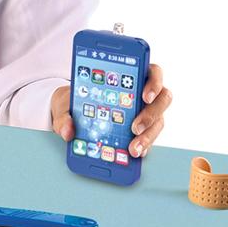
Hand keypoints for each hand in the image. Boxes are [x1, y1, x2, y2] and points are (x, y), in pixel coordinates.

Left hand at [51, 63, 171, 157]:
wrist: (71, 110)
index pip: (153, 72)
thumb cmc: (75, 97)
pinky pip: (149, 137)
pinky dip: (143, 146)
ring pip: (158, 121)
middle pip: (163, 99)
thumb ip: (64, 115)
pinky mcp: (143, 129)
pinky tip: (134, 154)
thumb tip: (68, 132)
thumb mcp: (65, 102)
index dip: (154, 82)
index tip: (144, 96)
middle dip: (151, 114)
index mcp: (130, 76)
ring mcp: (146, 111)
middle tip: (135, 127)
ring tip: (132, 149)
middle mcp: (143, 93)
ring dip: (148, 136)